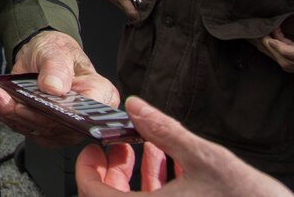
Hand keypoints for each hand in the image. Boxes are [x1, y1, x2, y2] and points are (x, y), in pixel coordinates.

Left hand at [0, 30, 118, 146]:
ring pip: (30, 125)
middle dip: (22, 110)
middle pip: (53, 124)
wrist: (40, 54)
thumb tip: (55, 88)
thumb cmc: (58, 51)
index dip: (64, 114)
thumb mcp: (58, 50)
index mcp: (99, 96)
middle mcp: (80, 118)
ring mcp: (59, 127)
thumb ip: (58, 68)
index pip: (88, 113)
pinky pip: (16, 122)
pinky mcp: (37, 128)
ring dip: (3, 107)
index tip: (38, 105)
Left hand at [75, 96, 292, 194]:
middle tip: (120, 145)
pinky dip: (160, 188)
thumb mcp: (206, 158)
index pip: (94, 195)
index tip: (92, 150)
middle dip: (114, 170)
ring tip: (150, 147)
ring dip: (139, 177)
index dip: (87, 171)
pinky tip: (175, 164)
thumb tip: (136, 106)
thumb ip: (165, 131)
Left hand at [254, 29, 293, 72]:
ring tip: (260, 25)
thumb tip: (269, 42)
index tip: (251, 28)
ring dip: (267, 34)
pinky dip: (277, 35)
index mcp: (285, 62)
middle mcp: (285, 61)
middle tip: (248, 27)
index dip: (258, 37)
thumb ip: (284, 49)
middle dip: (257, 38)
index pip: (266, 47)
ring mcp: (290, 56)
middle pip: (266, 47)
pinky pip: (281, 42)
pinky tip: (275, 28)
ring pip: (272, 44)